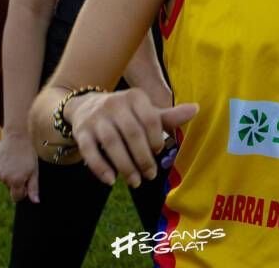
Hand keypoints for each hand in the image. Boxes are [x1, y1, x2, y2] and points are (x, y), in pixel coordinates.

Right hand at [0, 131, 39, 202]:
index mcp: (16, 181)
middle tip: (21, 167)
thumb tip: (35, 202)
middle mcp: (5, 178)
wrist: (17, 136)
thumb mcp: (34, 171)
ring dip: (9, 173)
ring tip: (15, 161)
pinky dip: (3, 167)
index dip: (23, 191)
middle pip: (10, 187)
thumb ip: (34, 188)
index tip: (26, 181)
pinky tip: (8, 158)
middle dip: (16, 181)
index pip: (17, 197)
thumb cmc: (28, 154)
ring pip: (4, 179)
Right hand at [63, 88, 196, 187]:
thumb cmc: (124, 114)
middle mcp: (114, 104)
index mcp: (135, 97)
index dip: (156, 139)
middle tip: (150, 176)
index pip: (150, 119)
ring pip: (112, 143)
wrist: (86, 106)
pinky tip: (111, 180)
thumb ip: (168, 117)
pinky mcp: (81, 131)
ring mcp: (96, 117)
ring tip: (135, 182)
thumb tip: (196, 109)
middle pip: (132, 133)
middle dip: (143, 158)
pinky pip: (90, 151)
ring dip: (125, 166)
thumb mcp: (145, 112)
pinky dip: (101, 167)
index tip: (158, 152)